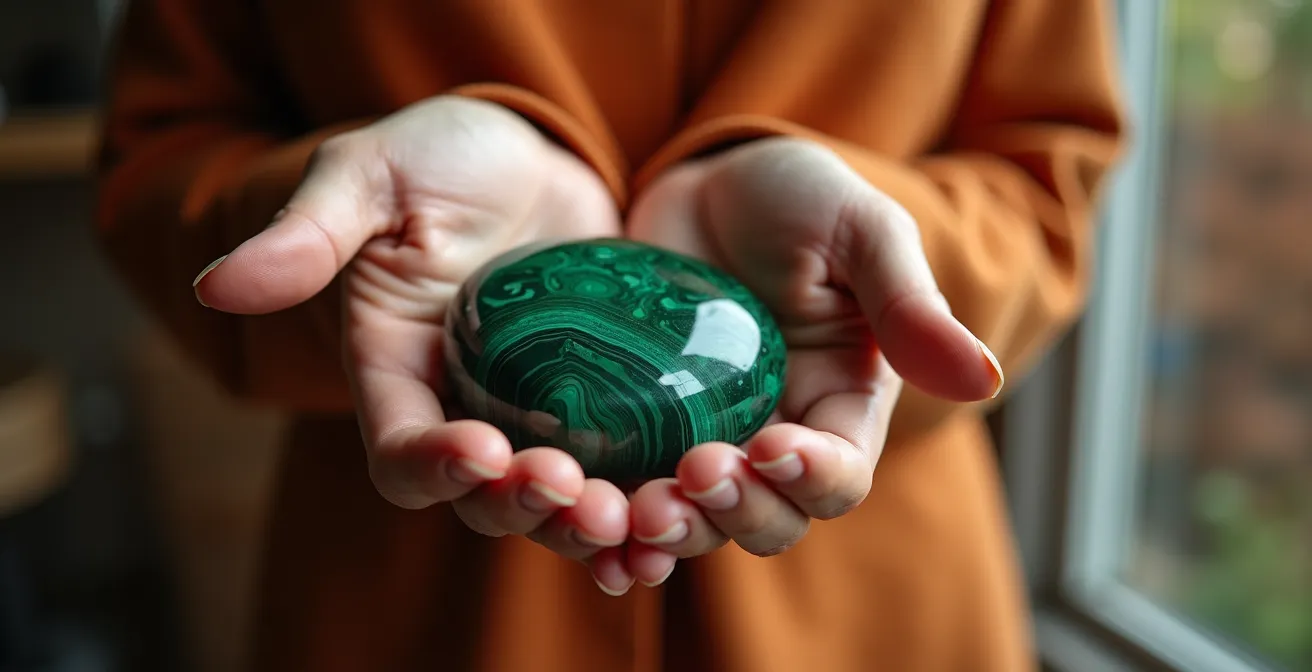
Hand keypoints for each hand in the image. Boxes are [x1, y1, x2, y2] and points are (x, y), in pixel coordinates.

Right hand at [192, 96, 639, 592]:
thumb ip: (308, 234)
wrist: (527, 154)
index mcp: (396, 370)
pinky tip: (676, 517)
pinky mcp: (599, 400)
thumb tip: (217, 286)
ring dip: (586, 523)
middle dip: (523, 507)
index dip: (434, 464)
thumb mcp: (368, 177)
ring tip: (631, 521)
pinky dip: (640, 502)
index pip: (399, 448)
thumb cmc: (437, 157)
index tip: (482, 449)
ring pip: (551, 501)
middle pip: (480, 497)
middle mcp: (461, 407)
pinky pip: (617, 469)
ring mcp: (534, 411)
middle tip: (575, 494)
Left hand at [622, 137, 1003, 585]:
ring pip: (696, 522)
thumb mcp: (862, 233)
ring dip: (672, 530)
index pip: (840, 473)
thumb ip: (911, 306)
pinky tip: (588, 525)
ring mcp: (703, 438)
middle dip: (736, 513)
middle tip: (694, 475)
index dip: (811, 476)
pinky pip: (628, 495)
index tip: (772, 444)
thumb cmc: (796, 197)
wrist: (703, 181)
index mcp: (841, 404)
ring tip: (636, 512)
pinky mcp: (637, 430)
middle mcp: (776, 436)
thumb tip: (984, 379)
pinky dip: (613, 527)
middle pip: (769, 518)